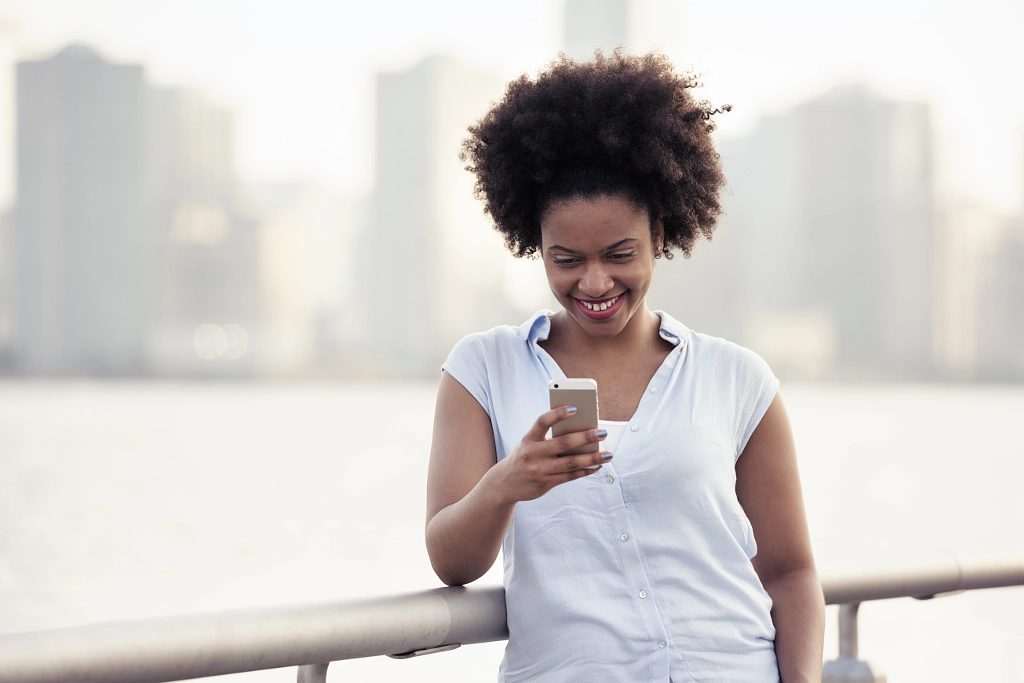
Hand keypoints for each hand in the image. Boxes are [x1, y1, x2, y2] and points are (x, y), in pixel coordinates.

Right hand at [488, 405, 611, 503]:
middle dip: (585, 438)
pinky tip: (596, 466)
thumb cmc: (524, 457)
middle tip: (602, 432)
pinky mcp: (545, 484)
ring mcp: (539, 470)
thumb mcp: (529, 443)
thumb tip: (580, 432)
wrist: (504, 483)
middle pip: (563, 444)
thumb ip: (549, 438)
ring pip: (570, 463)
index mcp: (529, 438)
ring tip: (608, 454)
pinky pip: (569, 477)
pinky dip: (585, 471)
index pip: (543, 422)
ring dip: (592, 458)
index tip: (575, 408)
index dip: (558, 414)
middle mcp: (532, 454)